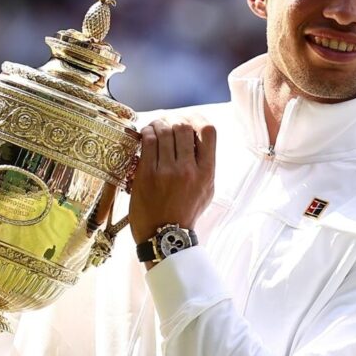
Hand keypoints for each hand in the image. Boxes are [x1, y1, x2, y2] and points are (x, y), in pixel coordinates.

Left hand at [128, 115, 216, 244]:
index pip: (209, 131)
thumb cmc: (185, 212)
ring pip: (164, 130)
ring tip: (155, 127)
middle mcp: (188, 169)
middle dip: (174, 120)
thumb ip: (205, 165)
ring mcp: (167, 171)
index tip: (189, 120)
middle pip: (183, 126)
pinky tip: (146, 135)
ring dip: (158, 124)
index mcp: (207, 172)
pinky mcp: (147, 174)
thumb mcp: (206, 190)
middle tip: (167, 123)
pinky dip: (147, 132)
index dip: (198, 119)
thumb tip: (198, 140)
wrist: (164, 235)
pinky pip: (148, 141)